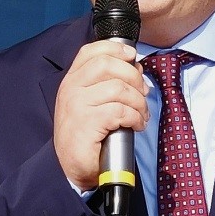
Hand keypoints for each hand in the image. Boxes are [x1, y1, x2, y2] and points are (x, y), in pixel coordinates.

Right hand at [52, 38, 149, 195]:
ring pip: (118, 88)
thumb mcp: (93, 103)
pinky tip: (136, 125)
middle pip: (107, 64)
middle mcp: (71, 89)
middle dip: (133, 76)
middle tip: (143, 93)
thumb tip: (136, 69)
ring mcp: (77, 105)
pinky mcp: (87, 123)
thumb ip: (109, 83)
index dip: (115, 48)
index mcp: (72, 81)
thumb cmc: (86, 135)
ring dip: (138, 102)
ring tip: (141, 114)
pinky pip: (120, 111)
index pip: (91, 51)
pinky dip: (135, 117)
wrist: (73, 167)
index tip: (131, 56)